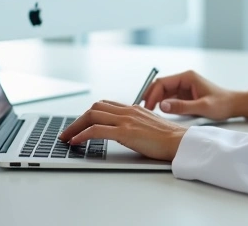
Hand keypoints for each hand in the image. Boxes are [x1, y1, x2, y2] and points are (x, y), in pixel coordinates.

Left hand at [57, 101, 186, 160]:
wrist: (180, 142)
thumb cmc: (169, 138)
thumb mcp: (149, 126)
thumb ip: (136, 124)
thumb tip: (124, 131)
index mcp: (133, 109)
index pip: (105, 105)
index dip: (89, 114)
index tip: (80, 124)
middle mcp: (128, 111)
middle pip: (95, 108)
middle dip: (78, 120)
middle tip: (68, 132)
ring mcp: (126, 120)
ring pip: (92, 116)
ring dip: (75, 126)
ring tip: (67, 137)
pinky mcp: (125, 131)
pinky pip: (96, 130)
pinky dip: (82, 135)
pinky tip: (76, 142)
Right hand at [142, 70, 247, 120]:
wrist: (233, 105)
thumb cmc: (222, 104)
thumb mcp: (202, 107)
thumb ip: (182, 106)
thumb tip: (162, 106)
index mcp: (187, 77)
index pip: (163, 83)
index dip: (152, 94)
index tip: (147, 106)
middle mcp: (184, 79)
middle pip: (160, 86)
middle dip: (150, 96)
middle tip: (144, 109)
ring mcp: (183, 87)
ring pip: (163, 92)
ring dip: (155, 100)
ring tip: (148, 112)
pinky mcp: (184, 94)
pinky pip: (169, 97)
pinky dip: (162, 103)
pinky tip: (157, 112)